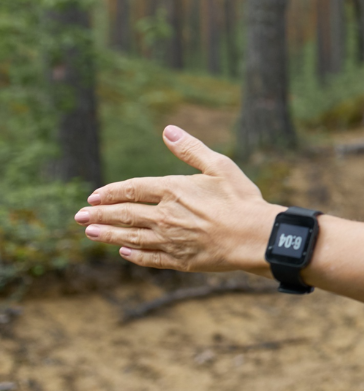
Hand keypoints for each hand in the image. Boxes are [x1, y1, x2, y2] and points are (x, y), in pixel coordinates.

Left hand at [74, 125, 281, 273]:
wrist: (256, 236)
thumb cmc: (241, 199)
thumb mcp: (219, 166)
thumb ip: (190, 149)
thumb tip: (168, 130)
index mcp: (173, 190)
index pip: (132, 189)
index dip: (110, 192)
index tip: (94, 196)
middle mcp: (165, 216)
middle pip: (124, 215)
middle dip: (99, 215)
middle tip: (79, 217)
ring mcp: (170, 240)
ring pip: (131, 237)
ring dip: (108, 235)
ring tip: (90, 234)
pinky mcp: (180, 260)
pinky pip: (150, 258)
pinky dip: (134, 255)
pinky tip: (124, 252)